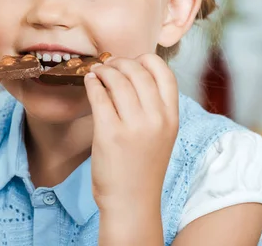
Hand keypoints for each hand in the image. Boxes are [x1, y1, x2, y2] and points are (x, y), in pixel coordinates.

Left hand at [84, 54, 178, 242]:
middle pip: (138, 71)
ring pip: (118, 80)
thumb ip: (154, 107)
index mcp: (171, 117)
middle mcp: (156, 119)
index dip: (146, 60)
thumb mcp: (161, 135)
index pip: (164, 73)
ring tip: (97, 72)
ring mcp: (134, 126)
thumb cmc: (143, 167)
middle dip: (120, 62)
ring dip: (104, 70)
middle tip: (109, 64)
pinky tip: (90, 82)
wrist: (131, 201)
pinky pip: (99, 96)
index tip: (132, 61)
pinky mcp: (110, 133)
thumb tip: (132, 73)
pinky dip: (93, 83)